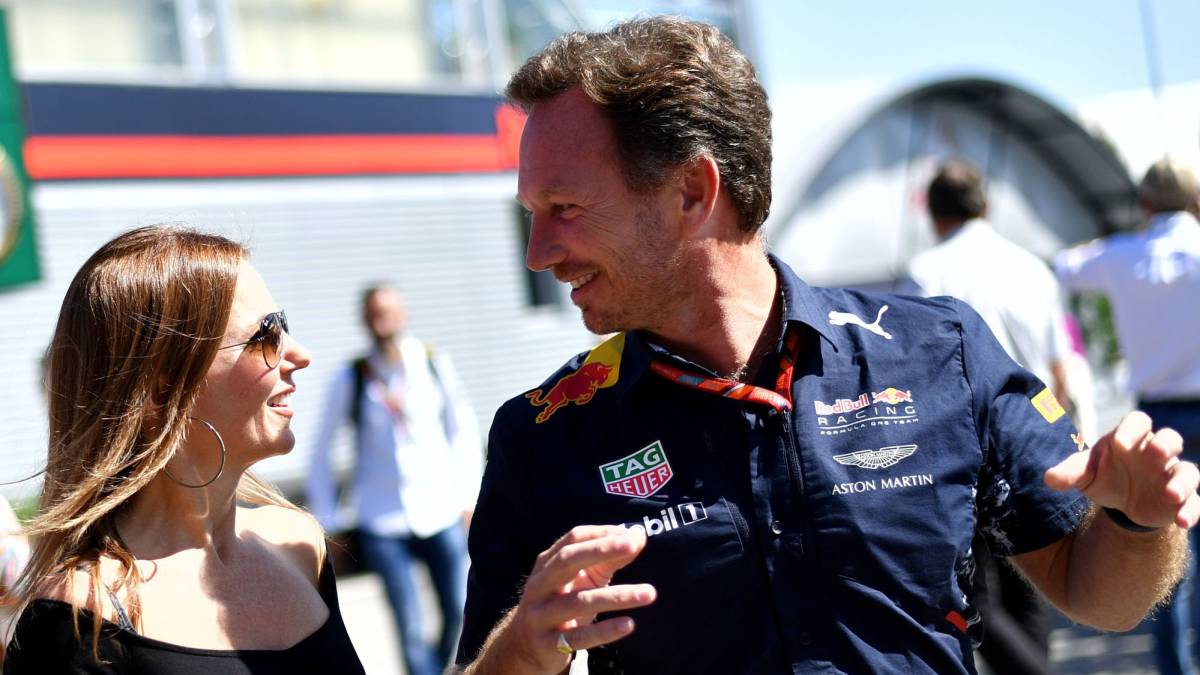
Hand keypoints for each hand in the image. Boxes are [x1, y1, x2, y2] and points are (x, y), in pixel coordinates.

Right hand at [489, 525, 655, 674]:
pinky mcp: (548, 644)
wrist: (523, 647)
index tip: (631, 536)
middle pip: (567, 561)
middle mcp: (540, 585)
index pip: (573, 539)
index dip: (602, 534)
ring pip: (579, 601)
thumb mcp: (580, 579)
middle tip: (633, 546)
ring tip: (649, 593)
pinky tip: (629, 624)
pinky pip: (579, 637)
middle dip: (601, 550)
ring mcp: (541, 615)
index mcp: (547, 564)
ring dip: (617, 596)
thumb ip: (608, 559)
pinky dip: (605, 630)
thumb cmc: (560, 603)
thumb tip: (639, 537)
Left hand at [1045, 411, 1199, 528]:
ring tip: (1171, 495)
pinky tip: (1182, 521)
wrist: (1121, 501)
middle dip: (1165, 445)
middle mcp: (1155, 453)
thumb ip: (1070, 472)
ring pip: (1187, 471)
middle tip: (1155, 454)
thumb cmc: (1104, 476)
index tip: (1120, 443)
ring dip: (1182, 482)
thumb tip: (1049, 478)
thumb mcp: (1085, 474)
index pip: (1138, 422)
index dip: (1131, 429)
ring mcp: (1171, 475)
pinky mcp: (1181, 499)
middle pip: (1170, 439)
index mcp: (1130, 438)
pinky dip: (1192, 510)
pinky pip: (1195, 502)